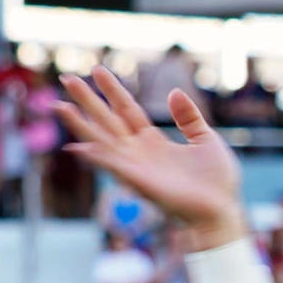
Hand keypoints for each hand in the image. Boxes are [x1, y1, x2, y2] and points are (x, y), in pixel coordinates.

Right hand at [51, 70, 249, 255]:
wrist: (222, 212)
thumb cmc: (217, 182)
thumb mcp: (206, 139)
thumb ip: (188, 117)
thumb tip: (174, 91)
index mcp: (153, 141)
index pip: (127, 109)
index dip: (113, 90)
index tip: (97, 69)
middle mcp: (139, 152)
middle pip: (107, 120)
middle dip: (87, 100)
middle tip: (66, 77)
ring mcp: (136, 167)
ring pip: (102, 140)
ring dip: (79, 124)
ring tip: (59, 105)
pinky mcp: (140, 182)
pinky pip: (113, 167)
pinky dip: (96, 157)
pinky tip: (77, 146)